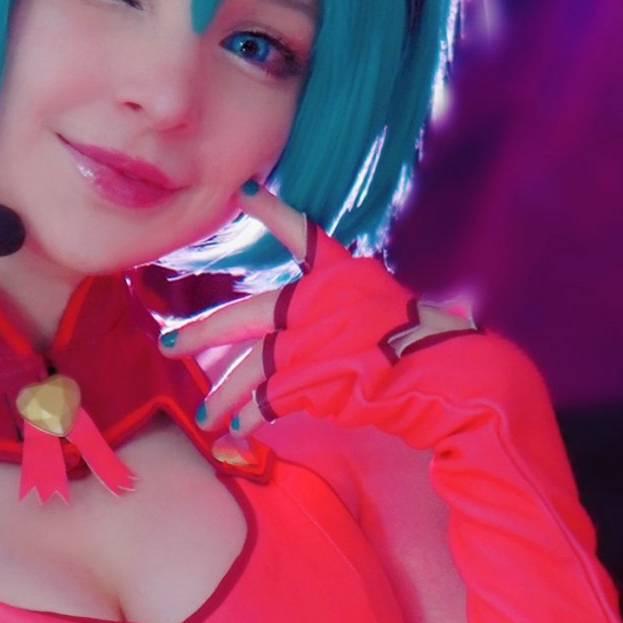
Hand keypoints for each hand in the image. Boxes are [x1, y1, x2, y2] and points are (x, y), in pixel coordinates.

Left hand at [164, 189, 472, 436]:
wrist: (454, 377)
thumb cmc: (432, 351)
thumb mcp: (388, 315)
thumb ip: (343, 317)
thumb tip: (312, 337)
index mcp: (344, 275)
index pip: (302, 234)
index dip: (273, 212)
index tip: (244, 191)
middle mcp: (322, 301)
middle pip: (247, 314)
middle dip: (203, 333)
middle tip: (169, 346)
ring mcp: (315, 339)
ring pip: (252, 367)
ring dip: (224, 394)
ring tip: (204, 417)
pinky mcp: (315, 378)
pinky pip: (269, 400)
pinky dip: (252, 417)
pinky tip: (237, 431)